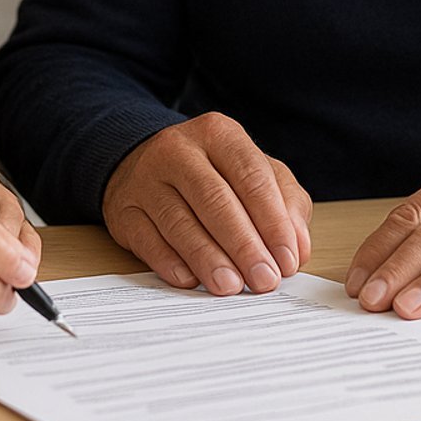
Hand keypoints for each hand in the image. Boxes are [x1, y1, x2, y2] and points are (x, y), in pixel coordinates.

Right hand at [102, 113, 312, 295]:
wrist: (145, 165)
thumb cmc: (212, 174)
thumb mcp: (254, 173)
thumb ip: (284, 202)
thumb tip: (296, 246)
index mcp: (219, 134)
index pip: (252, 177)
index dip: (273, 221)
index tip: (287, 259)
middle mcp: (179, 150)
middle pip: (216, 200)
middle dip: (244, 245)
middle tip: (264, 279)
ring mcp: (147, 180)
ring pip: (180, 223)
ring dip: (209, 259)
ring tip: (231, 286)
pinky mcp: (124, 210)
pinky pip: (147, 240)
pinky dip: (170, 263)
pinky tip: (191, 280)